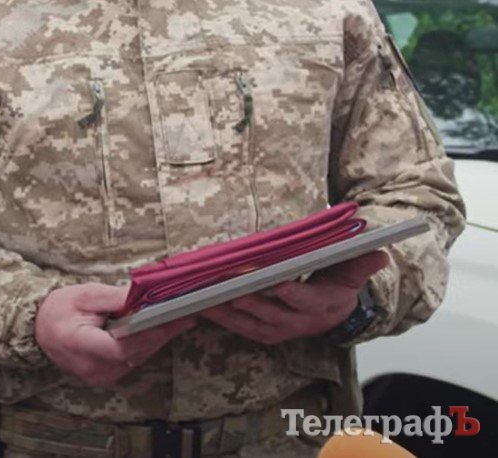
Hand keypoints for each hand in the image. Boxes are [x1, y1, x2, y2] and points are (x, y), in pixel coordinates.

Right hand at [35, 283, 195, 387]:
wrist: (40, 329)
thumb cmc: (59, 309)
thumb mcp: (85, 295)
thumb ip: (115, 298)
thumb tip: (144, 296)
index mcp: (79, 344)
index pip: (119, 347)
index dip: (145, 334)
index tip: (167, 319)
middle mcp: (89, 367)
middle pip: (133, 354)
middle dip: (159, 334)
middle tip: (182, 316)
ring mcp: (97, 376)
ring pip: (135, 359)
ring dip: (155, 340)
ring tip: (176, 321)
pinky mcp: (104, 378)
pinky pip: (130, 363)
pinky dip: (143, 347)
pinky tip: (156, 332)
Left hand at [199, 250, 388, 344]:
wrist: (338, 309)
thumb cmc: (340, 281)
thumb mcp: (354, 270)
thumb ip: (363, 263)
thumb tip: (380, 252)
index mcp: (324, 305)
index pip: (304, 300)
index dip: (289, 293)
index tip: (274, 282)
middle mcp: (302, 321)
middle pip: (272, 315)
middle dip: (249, 301)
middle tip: (227, 287)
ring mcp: (283, 330)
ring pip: (253, 324)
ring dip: (228, 313)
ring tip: (205, 298)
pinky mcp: (268, 333)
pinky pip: (243, 329)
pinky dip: (224, 319)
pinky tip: (204, 306)